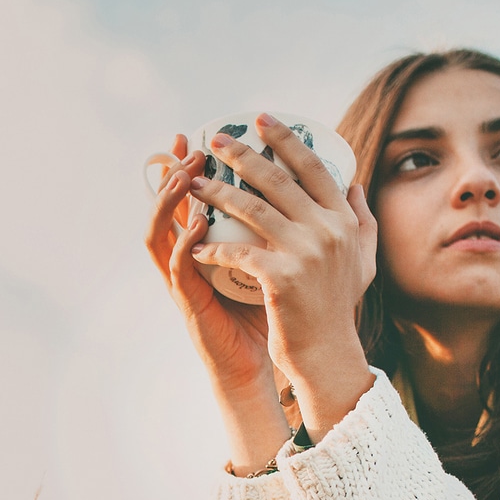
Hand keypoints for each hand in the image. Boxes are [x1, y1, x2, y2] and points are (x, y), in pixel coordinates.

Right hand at [145, 134, 275, 400]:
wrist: (261, 365)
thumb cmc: (272, 315)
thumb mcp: (283, 263)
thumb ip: (295, 230)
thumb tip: (340, 192)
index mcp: (210, 245)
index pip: (194, 197)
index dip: (192, 165)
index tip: (203, 135)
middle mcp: (191, 257)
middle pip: (169, 207)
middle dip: (173, 172)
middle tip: (188, 144)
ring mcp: (185, 280)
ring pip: (160, 232)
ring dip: (168, 202)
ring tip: (184, 175)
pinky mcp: (189, 302)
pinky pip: (178, 267)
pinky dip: (184, 244)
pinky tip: (195, 225)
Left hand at [186, 114, 378, 435]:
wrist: (328, 353)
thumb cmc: (338, 307)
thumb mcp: (363, 260)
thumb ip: (362, 220)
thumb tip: (354, 184)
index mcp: (343, 221)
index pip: (313, 168)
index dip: (285, 140)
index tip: (260, 119)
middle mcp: (328, 231)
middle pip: (278, 180)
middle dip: (242, 155)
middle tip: (214, 140)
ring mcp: (305, 254)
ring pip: (252, 210)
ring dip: (218, 194)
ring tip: (194, 184)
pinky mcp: (281, 279)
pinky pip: (239, 253)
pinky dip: (214, 249)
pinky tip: (196, 246)